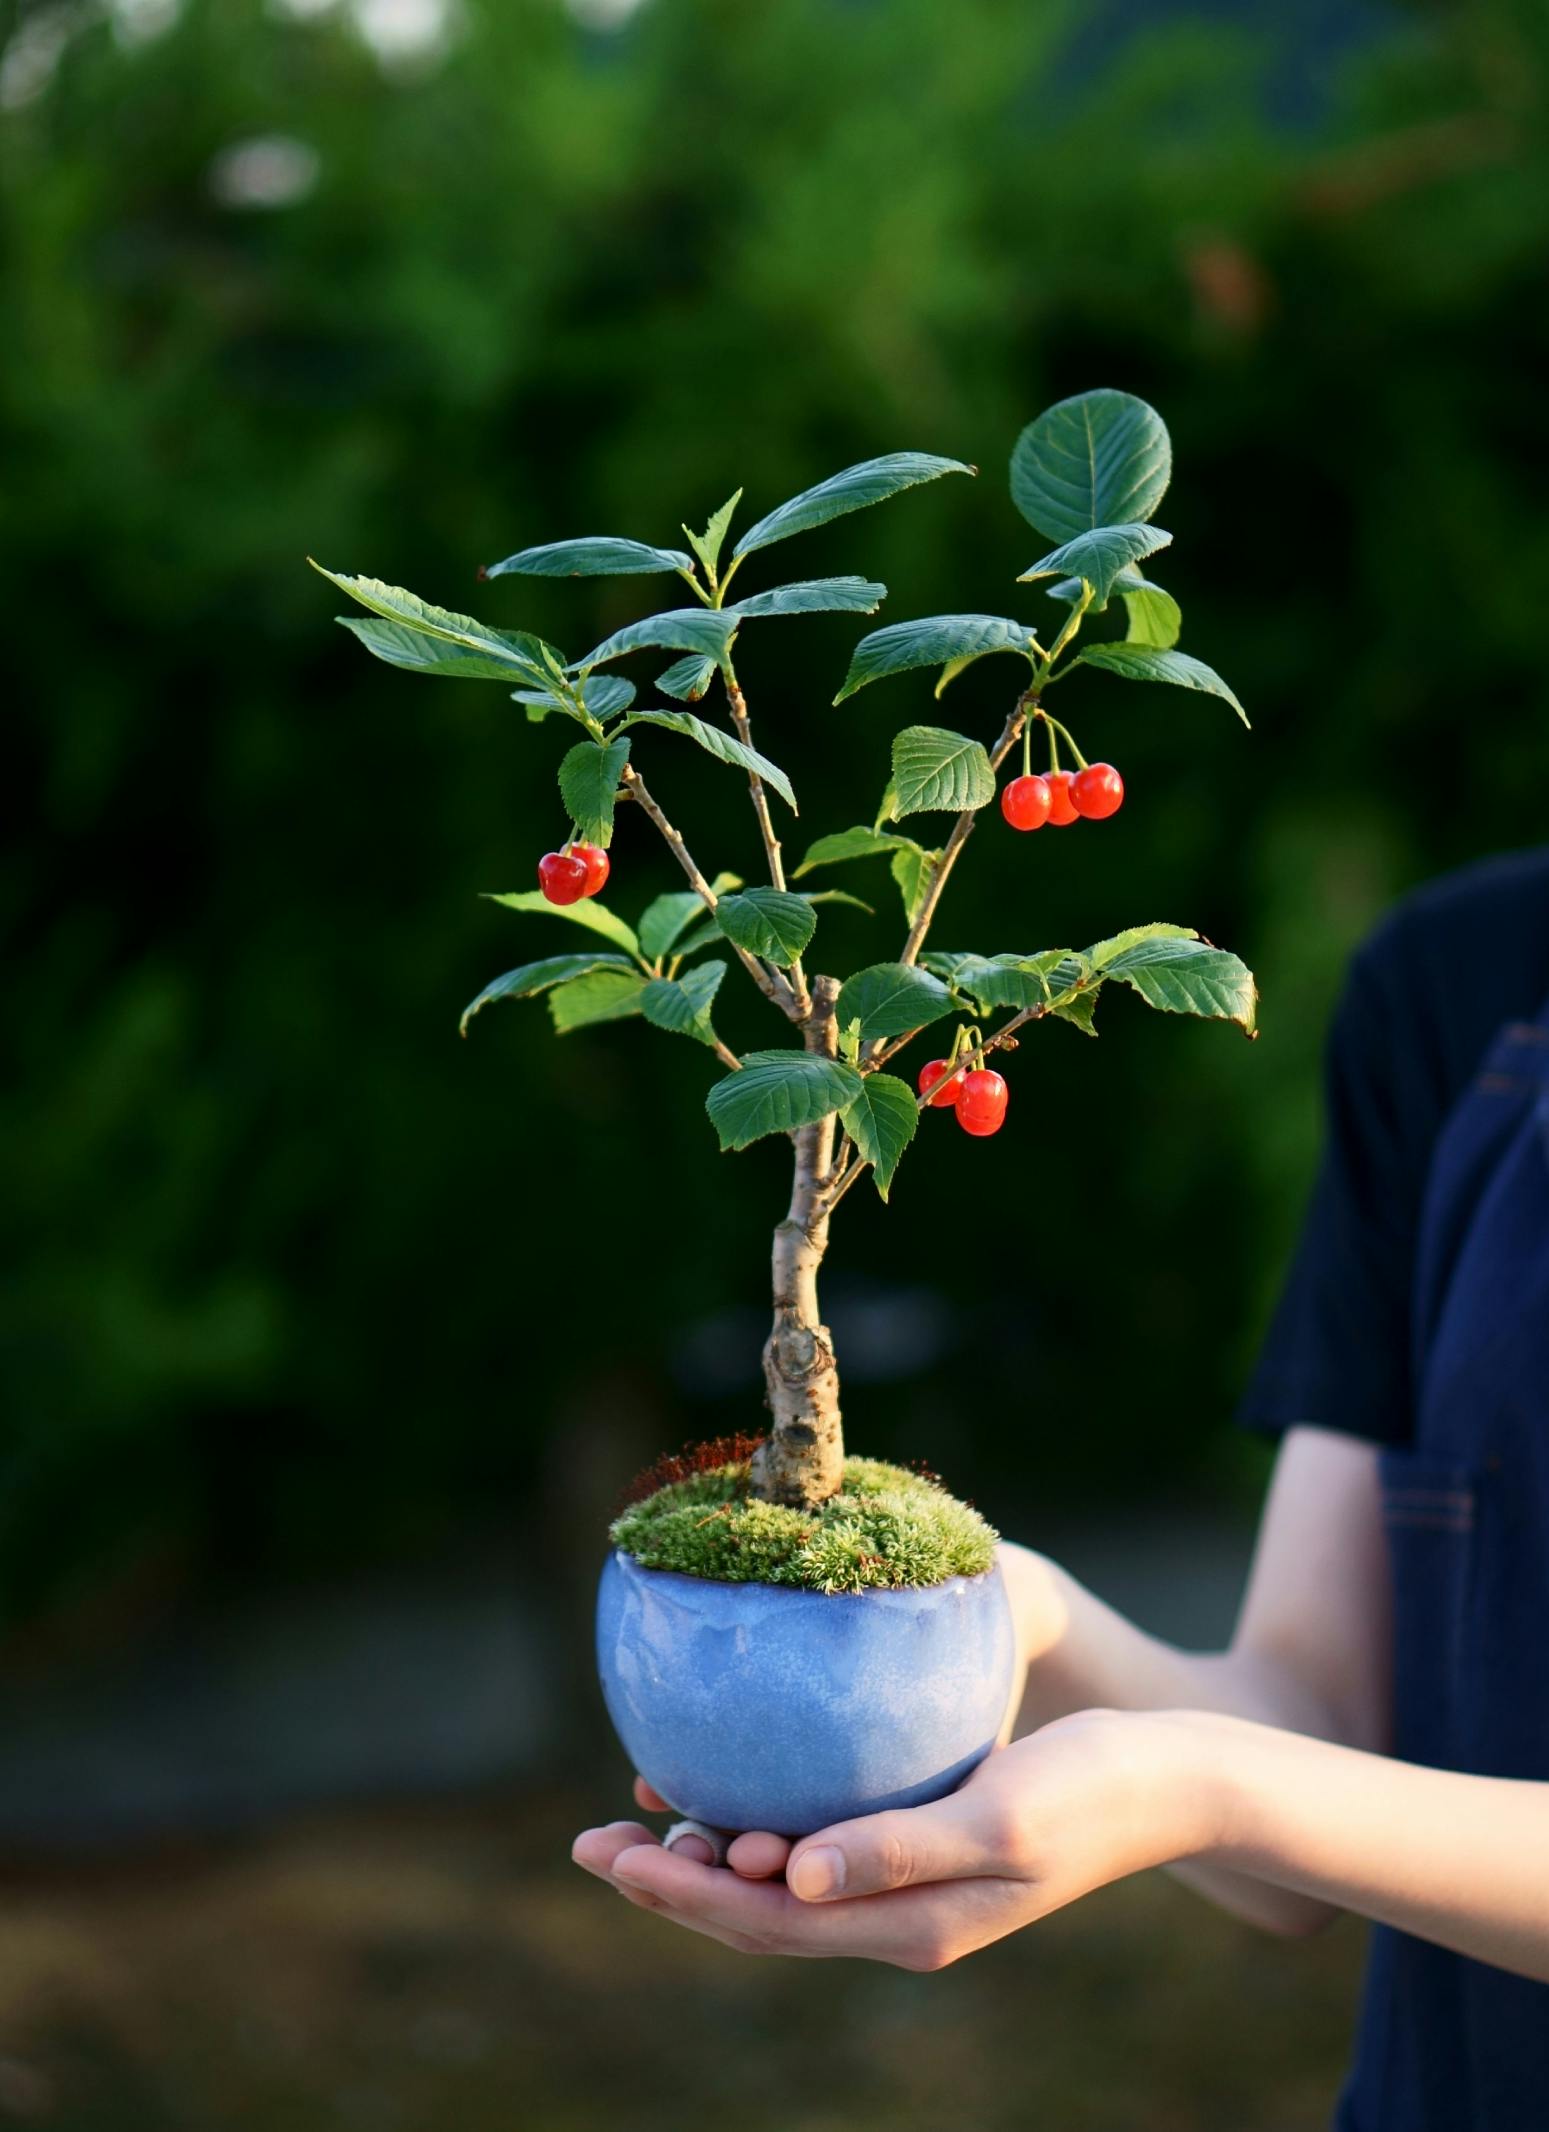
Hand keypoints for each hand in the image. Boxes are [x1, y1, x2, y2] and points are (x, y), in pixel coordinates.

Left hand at [572, 1708, 1218, 1969]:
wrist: (1166, 1778)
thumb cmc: (1089, 1788)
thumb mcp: (995, 1819)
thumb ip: (894, 1848)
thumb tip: (788, 1878)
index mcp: (909, 1925)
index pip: (761, 1923)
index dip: (675, 1893)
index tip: (606, 1849)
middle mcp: (898, 1918)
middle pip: (755, 1915)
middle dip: (667, 1882)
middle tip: (588, 1841)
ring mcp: (909, 1888)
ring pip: (780, 1889)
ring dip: (706, 1860)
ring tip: (638, 1820)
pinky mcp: (922, 1845)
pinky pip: (818, 1852)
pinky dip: (762, 1828)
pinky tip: (735, 1785)